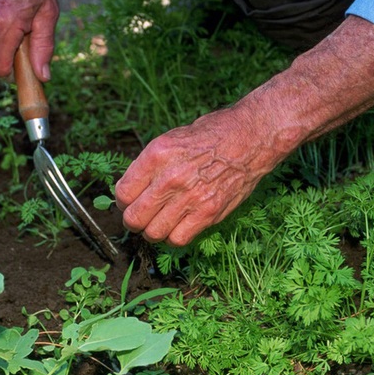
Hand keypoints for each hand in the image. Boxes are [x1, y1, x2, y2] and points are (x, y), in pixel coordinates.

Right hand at [0, 0, 57, 80]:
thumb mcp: (48, 12)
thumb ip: (44, 47)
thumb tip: (42, 76)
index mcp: (4, 24)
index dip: (9, 74)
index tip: (19, 69)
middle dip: (10, 47)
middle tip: (25, 26)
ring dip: (1, 33)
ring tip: (13, 9)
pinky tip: (0, 2)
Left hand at [115, 105, 290, 246]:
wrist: (250, 137)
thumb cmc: (212, 135)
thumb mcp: (173, 138)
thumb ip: (150, 165)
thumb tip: (130, 190)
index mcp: (157, 154)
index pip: (123, 193)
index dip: (124, 200)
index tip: (131, 200)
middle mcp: (171, 177)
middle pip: (133, 218)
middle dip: (134, 220)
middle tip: (143, 215)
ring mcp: (190, 197)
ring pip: (153, 233)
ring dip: (153, 230)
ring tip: (161, 221)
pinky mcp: (209, 212)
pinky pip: (178, 239)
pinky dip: (174, 237)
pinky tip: (178, 225)